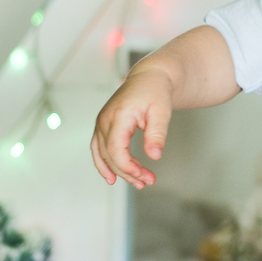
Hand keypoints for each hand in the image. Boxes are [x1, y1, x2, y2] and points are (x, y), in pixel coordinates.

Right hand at [90, 67, 172, 189]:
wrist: (150, 77)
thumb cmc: (156, 91)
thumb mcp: (162, 111)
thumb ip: (157, 134)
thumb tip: (155, 156)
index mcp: (119, 115)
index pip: (115, 148)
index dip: (127, 166)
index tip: (143, 175)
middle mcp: (105, 120)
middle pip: (109, 155)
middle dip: (127, 172)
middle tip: (148, 181)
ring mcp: (101, 122)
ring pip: (102, 154)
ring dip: (117, 171)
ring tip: (137, 183)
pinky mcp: (103, 125)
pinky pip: (98, 149)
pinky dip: (104, 164)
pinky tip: (113, 177)